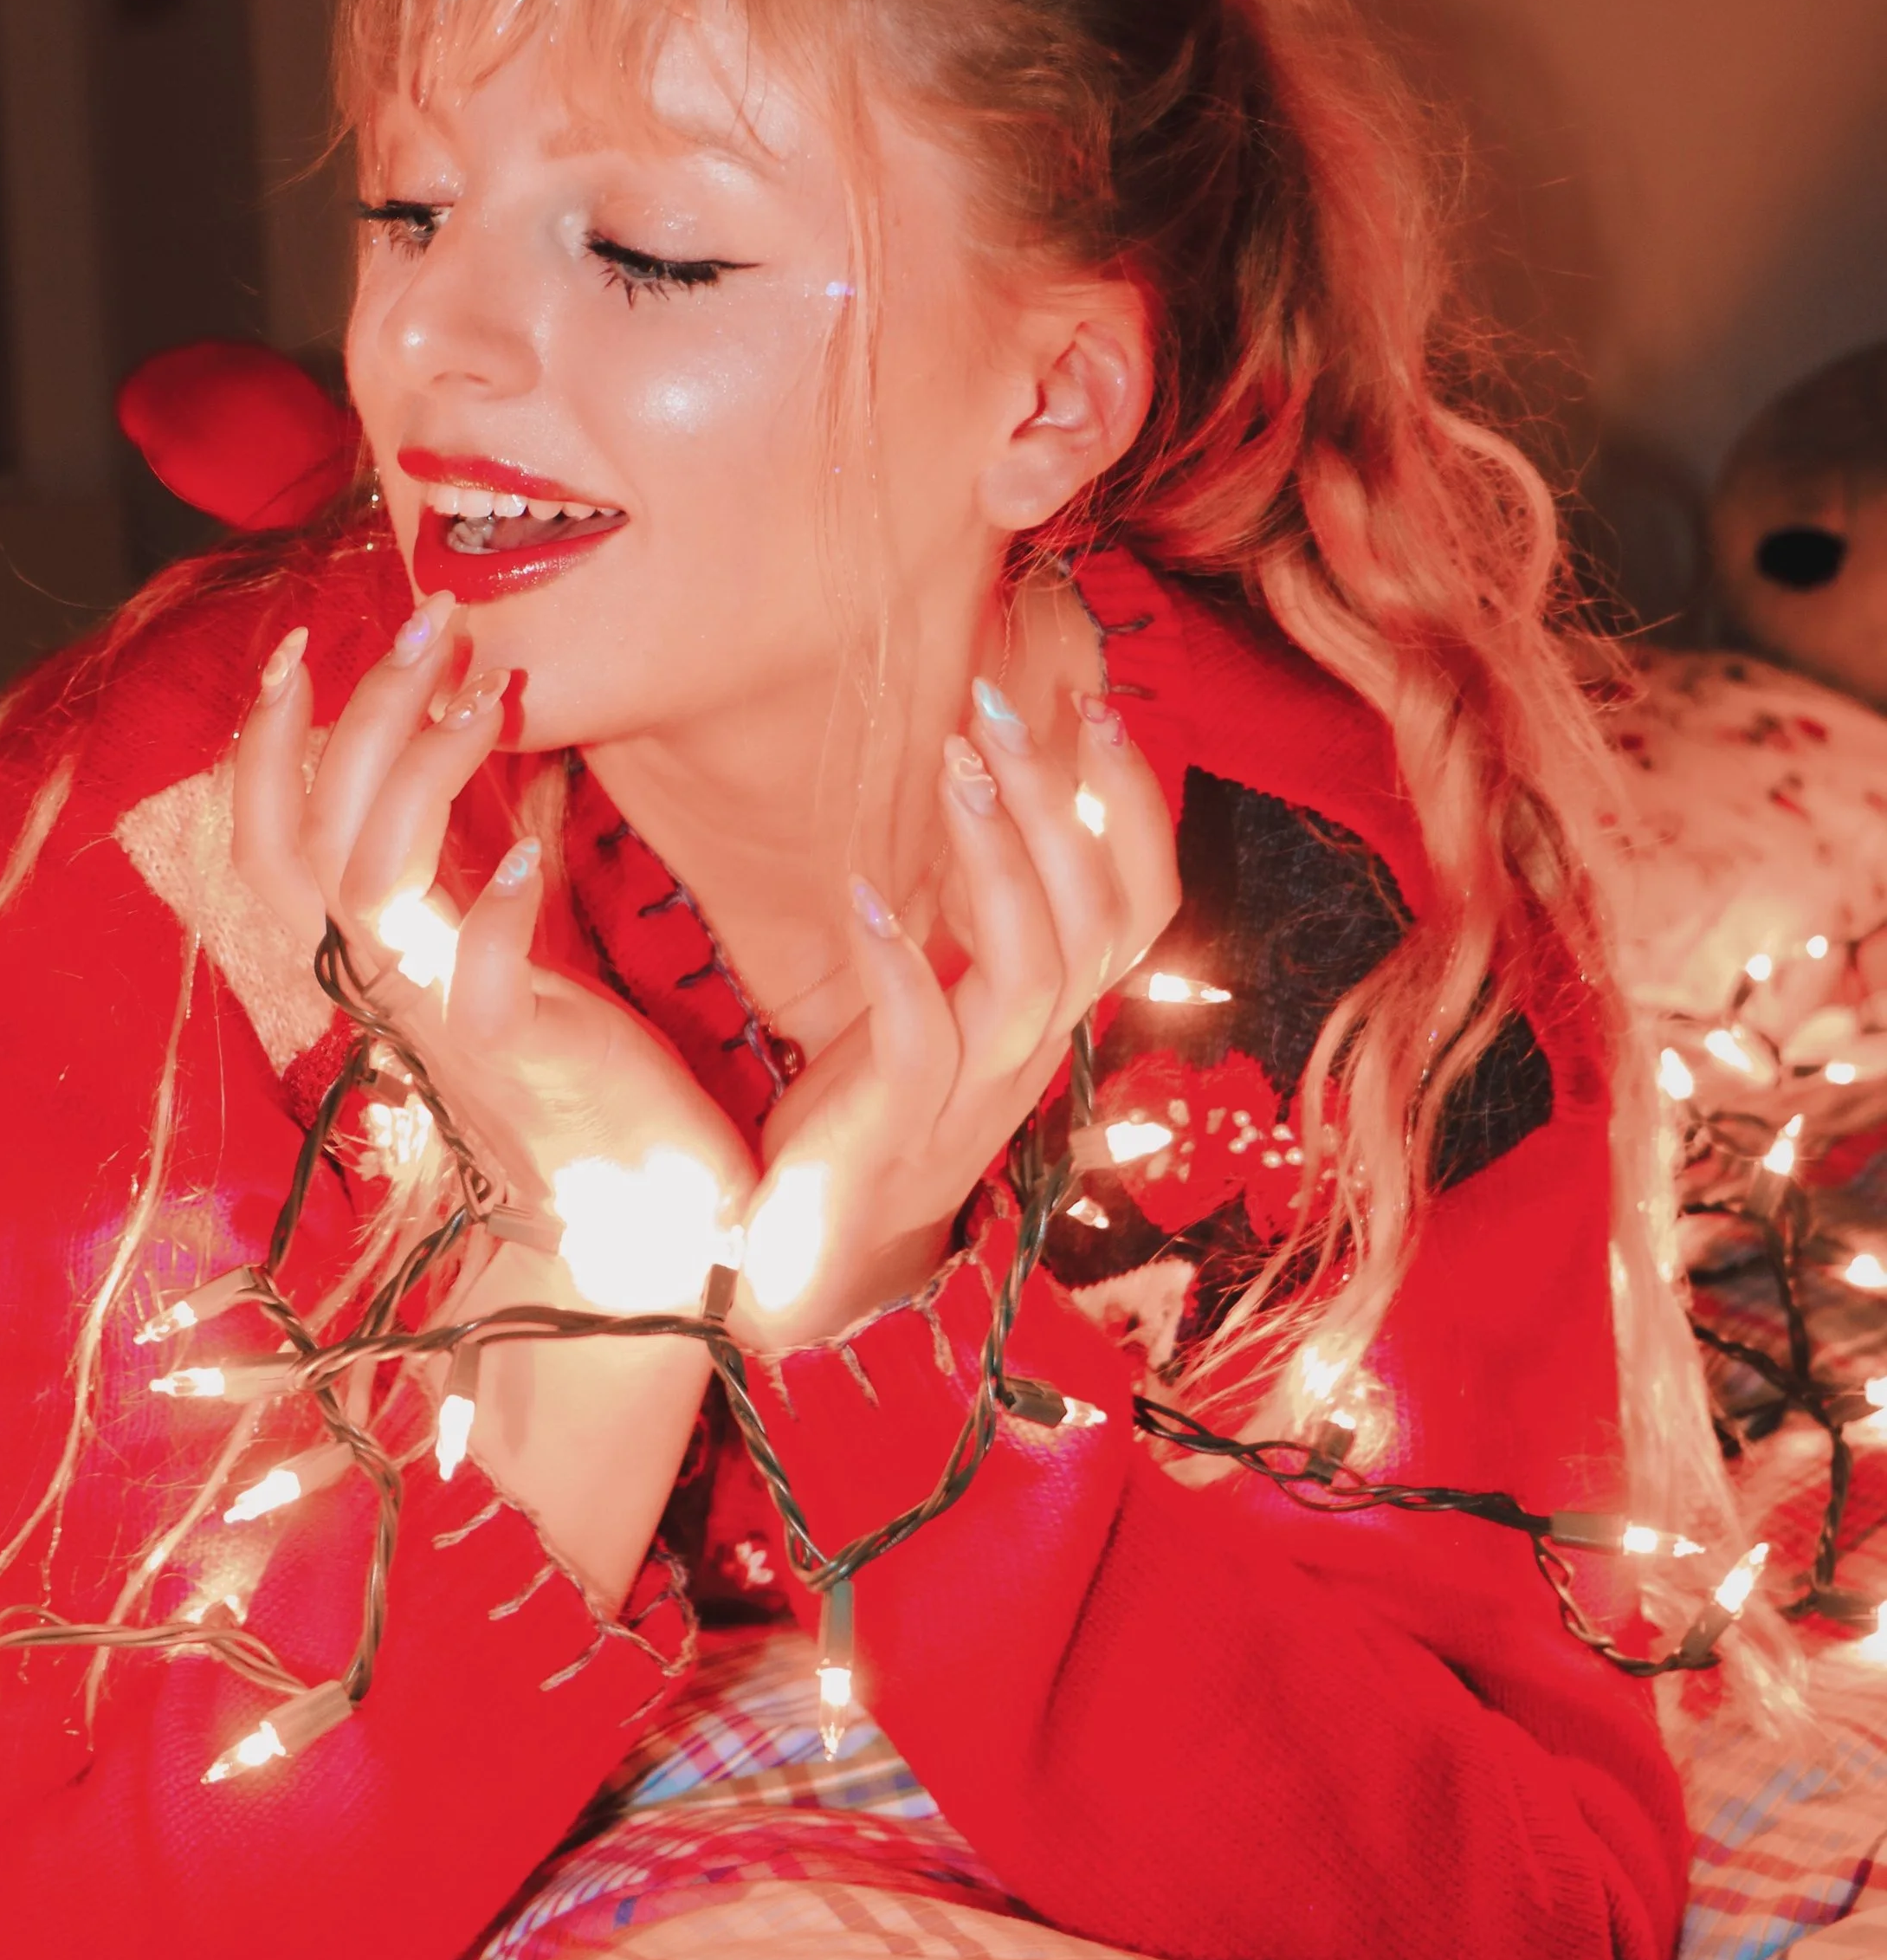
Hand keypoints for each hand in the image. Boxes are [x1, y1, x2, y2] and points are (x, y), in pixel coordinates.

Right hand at [230, 604, 756, 1287]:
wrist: (634, 1222)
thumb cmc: (575, 1074)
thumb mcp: (501, 948)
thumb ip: (466, 863)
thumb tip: (465, 733)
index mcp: (377, 956)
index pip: (270, 839)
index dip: (264, 743)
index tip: (303, 640)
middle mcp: (389, 985)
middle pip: (308, 836)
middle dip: (354, 712)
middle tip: (427, 618)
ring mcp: (445, 1024)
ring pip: (369, 883)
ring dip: (416, 773)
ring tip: (485, 693)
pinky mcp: (521, 1062)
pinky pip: (479, 984)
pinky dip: (498, 912)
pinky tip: (534, 853)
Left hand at [733, 683, 1177, 1349]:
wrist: (816, 1261)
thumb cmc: (874, 1106)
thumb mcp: (944, 997)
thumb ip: (981, 916)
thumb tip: (997, 786)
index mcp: (1053, 1017)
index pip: (1142, 905)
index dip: (1130, 804)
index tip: (1089, 698)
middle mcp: (1033, 1053)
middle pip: (1098, 920)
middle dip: (1063, 799)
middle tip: (1006, 701)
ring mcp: (972, 1096)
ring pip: (1033, 970)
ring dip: (999, 858)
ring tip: (955, 764)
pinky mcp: (896, 1133)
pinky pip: (923, 1044)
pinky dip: (901, 966)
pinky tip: (866, 895)